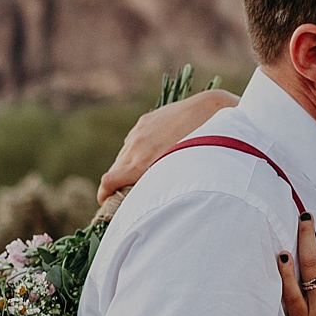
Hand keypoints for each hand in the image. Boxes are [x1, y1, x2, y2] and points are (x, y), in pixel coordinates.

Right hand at [97, 89, 238, 201]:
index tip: (108, 204)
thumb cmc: (203, 150)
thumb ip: (155, 183)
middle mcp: (136, 147)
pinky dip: (137, 150)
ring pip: (124, 154)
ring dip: (128, 166)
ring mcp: (139, 132)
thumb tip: (142, 195)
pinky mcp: (145, 121)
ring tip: (146, 173)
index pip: (108, 182)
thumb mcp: (177, 174)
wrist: (211, 111)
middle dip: (118, 183)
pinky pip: (133, 140)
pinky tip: (155, 152)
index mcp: (141, 163)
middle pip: (114, 170)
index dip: (105, 195)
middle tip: (127, 194)